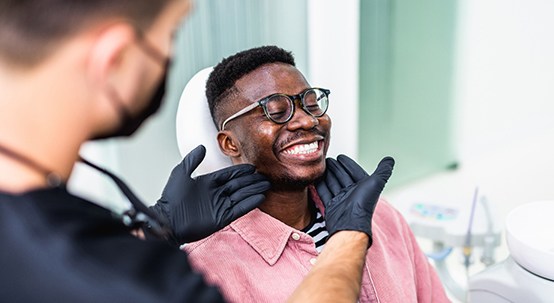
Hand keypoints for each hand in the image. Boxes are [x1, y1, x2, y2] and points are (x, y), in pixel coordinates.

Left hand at [150, 145, 270, 244]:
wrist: (168, 220)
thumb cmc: (171, 198)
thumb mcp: (181, 173)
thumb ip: (192, 160)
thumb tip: (202, 146)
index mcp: (207, 183)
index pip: (229, 175)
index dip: (241, 171)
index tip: (253, 167)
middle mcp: (216, 194)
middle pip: (238, 185)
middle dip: (252, 180)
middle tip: (265, 177)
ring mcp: (220, 206)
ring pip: (241, 195)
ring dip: (254, 190)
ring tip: (266, 185)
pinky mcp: (222, 218)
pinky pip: (240, 209)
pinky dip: (250, 203)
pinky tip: (260, 197)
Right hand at [316, 155, 393, 246]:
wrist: (349, 224)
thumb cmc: (363, 205)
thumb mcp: (375, 183)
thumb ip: (383, 171)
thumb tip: (390, 159)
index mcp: (363, 187)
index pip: (354, 171)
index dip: (348, 163)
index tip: (340, 156)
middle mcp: (352, 193)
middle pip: (342, 176)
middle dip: (336, 167)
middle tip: (328, 159)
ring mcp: (341, 200)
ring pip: (333, 183)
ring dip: (327, 174)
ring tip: (321, 166)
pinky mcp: (331, 206)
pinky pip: (324, 192)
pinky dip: (320, 185)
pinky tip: (316, 178)